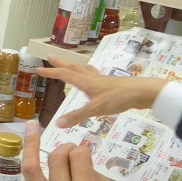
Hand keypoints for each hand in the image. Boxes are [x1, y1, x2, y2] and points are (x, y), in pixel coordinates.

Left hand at [0, 121, 116, 180]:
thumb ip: (97, 176)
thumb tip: (81, 157)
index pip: (78, 156)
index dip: (81, 150)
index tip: (82, 154)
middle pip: (55, 158)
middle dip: (63, 147)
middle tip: (68, 151)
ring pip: (30, 170)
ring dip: (29, 146)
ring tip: (31, 127)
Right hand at [39, 56, 167, 127]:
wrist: (143, 92)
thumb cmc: (119, 98)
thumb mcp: (96, 109)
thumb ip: (77, 116)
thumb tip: (57, 124)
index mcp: (86, 82)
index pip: (64, 74)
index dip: (50, 72)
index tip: (38, 69)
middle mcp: (92, 78)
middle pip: (73, 67)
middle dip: (60, 63)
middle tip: (50, 57)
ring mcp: (102, 80)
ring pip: (84, 69)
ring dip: (73, 66)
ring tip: (68, 65)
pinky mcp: (110, 84)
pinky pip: (94, 76)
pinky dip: (87, 74)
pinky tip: (91, 80)